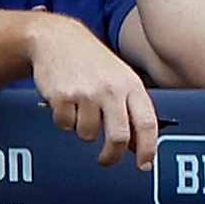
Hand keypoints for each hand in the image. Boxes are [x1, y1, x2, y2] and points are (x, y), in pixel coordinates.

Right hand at [26, 12, 160, 168]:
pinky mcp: (62, 97)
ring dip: (82, 130)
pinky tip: (66, 104)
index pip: (147, 123)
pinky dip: (64, 121)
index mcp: (131, 85)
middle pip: (118, 136)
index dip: (147, 149)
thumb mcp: (119, 79)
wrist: (57, 39)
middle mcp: (111, 89)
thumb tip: (136, 144)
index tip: (143, 164)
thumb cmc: (91, 61)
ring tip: (80, 111)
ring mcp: (86, 93)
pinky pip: (65, 125)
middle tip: (106, 160)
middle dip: (111, 155)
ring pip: (87, 134)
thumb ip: (130, 109)